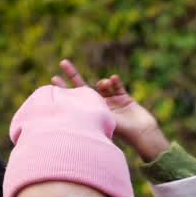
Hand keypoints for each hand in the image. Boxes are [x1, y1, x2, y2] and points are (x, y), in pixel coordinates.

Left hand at [52, 58, 169, 161]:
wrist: (142, 133)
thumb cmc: (123, 131)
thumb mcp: (104, 120)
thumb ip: (93, 110)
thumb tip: (73, 101)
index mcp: (93, 114)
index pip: (75, 99)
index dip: (65, 89)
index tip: (53, 79)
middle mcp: (100, 107)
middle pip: (84, 87)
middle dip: (74, 75)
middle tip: (63, 62)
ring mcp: (112, 102)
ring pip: (103, 85)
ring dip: (103, 82)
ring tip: (105, 84)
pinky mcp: (124, 98)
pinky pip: (117, 85)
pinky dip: (115, 82)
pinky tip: (114, 80)